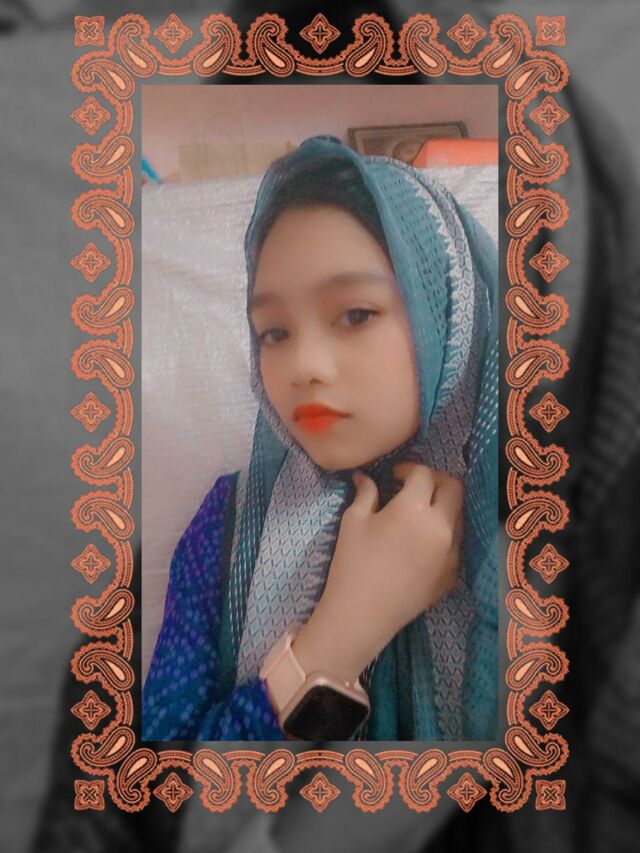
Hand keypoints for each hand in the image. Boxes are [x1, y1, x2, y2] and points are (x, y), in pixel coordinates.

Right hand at [292, 462, 463, 682]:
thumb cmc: (352, 564)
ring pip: (459, 515)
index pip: (424, 474)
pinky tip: (423, 542)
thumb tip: (364, 477)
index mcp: (415, 509)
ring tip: (420, 513)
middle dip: (435, 480)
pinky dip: (444, 533)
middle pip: (454, 488)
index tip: (395, 475)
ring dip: (443, 506)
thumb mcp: (353, 521)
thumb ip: (366, 494)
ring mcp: (452, 552)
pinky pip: (456, 543)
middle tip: (415, 487)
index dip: (409, 469)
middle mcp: (441, 526)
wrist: (362, 615)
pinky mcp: (453, 573)